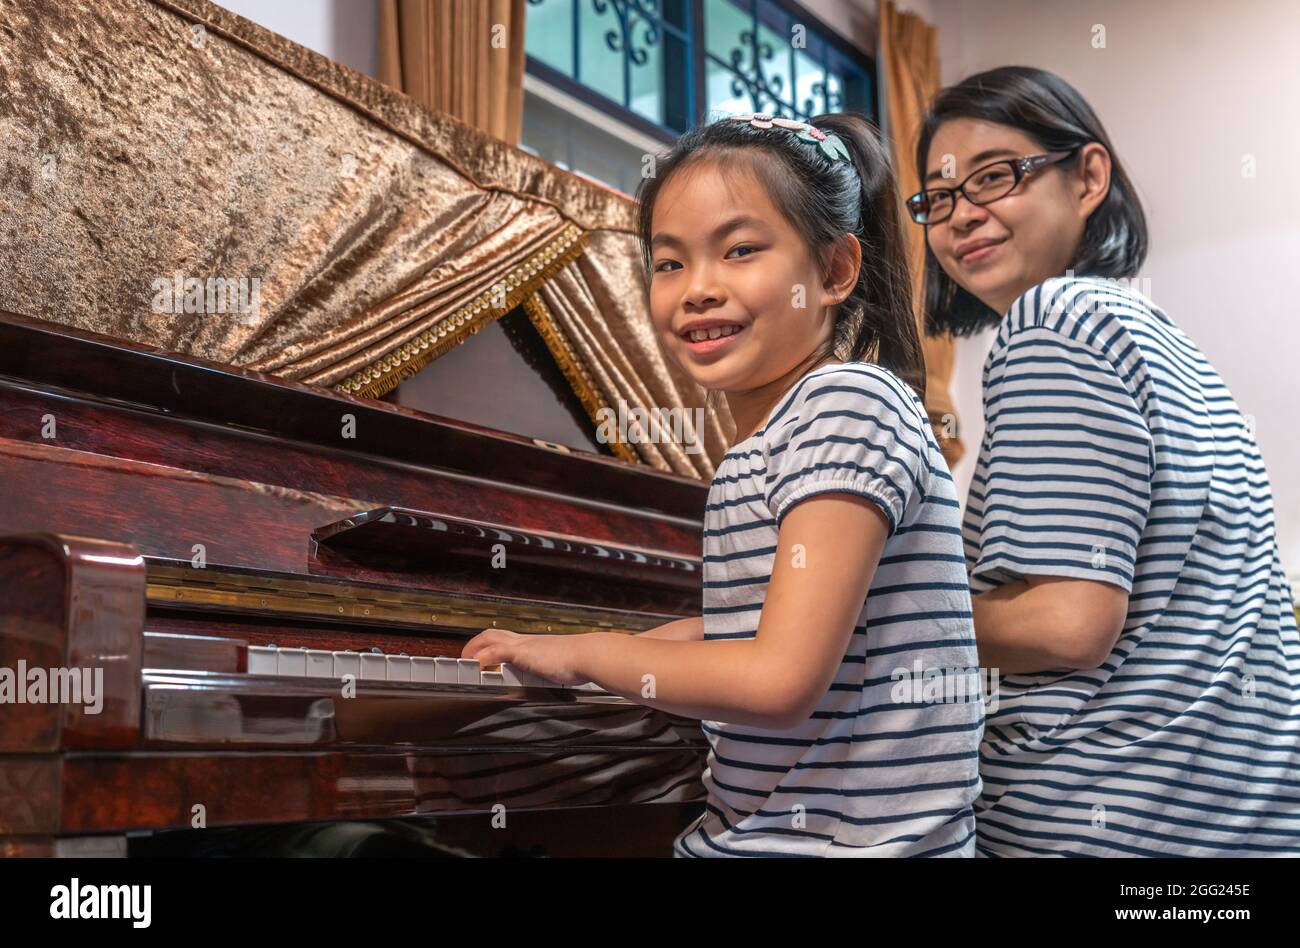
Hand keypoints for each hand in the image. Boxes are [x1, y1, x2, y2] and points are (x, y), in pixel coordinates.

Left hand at [461, 628, 586, 685]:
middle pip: (493, 633)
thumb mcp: (565, 664)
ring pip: (489, 638)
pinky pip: (494, 652)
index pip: (507, 638)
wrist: (588, 655)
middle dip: (476, 644)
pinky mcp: (522, 653)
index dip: (493, 644)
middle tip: (467, 657)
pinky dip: (481, 658)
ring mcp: (523, 645)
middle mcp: (527, 641)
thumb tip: (566, 675)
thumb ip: (560, 668)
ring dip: (473, 649)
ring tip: (465, 663)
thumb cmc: (582, 661)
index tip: (484, 654)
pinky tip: (475, 667)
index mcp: (535, 644)